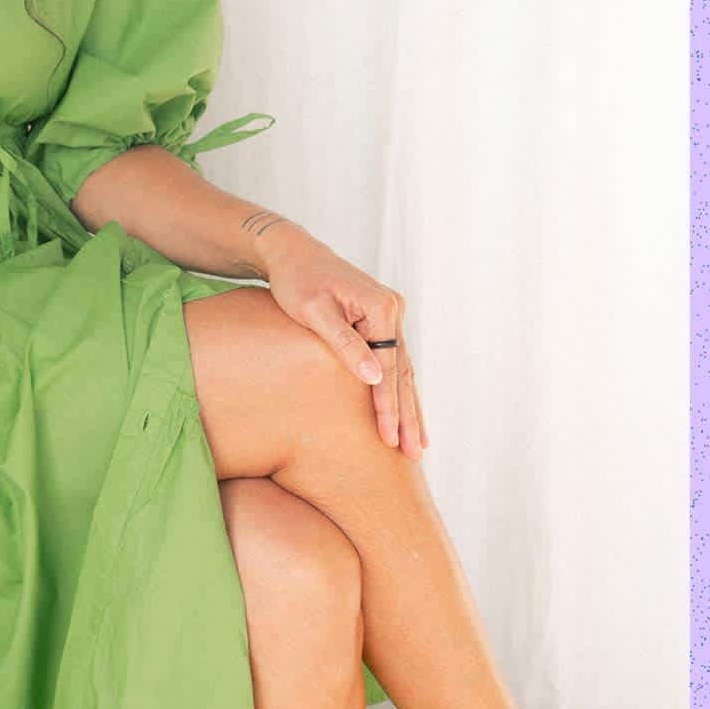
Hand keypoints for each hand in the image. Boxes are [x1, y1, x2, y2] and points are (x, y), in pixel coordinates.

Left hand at [257, 225, 431, 459]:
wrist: (292, 252)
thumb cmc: (296, 280)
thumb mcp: (314, 310)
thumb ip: (343, 343)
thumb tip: (373, 378)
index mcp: (381, 307)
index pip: (387, 368)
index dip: (387, 407)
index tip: (387, 440)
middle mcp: (393, 310)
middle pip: (402, 372)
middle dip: (407, 416)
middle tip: (413, 456)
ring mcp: (390, 316)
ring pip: (403, 370)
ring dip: (409, 408)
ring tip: (417, 445)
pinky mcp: (380, 322)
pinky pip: (393, 362)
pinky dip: (399, 390)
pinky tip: (407, 414)